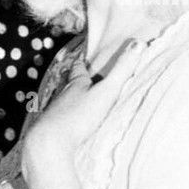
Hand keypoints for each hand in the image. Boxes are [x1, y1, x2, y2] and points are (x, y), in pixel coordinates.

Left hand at [21, 38, 145, 180]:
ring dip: (73, 102)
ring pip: (64, 104)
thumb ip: (121, 70)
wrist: (50, 145)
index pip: (78, 68)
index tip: (83, 57)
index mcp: (75, 84)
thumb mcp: (106, 91)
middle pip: (69, 85)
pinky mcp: (54, 132)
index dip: (81, 62)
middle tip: (84, 79)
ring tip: (81, 104)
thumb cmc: (78, 115)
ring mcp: (56, 115)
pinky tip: (74, 129)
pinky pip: (62, 124)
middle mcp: (63, 97)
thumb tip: (138, 43)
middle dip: (76, 82)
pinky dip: (69, 122)